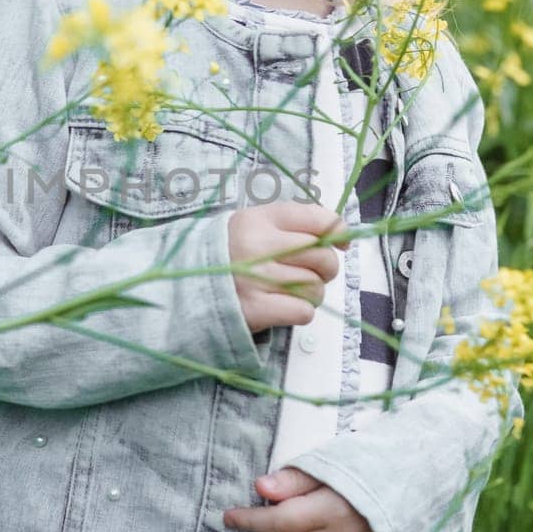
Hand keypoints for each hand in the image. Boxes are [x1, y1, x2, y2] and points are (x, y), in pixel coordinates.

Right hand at [227, 201, 349, 334]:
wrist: (189, 285)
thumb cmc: (233, 254)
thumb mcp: (256, 226)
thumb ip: (296, 224)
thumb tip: (343, 236)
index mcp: (260, 219)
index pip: (319, 220)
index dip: (338, 233)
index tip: (339, 245)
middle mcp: (257, 245)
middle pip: (322, 257)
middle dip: (325, 270)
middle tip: (310, 274)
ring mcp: (255, 278)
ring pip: (315, 288)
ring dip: (311, 294)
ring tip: (290, 291)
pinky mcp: (254, 308)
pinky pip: (303, 311)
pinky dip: (300, 312)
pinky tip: (283, 306)